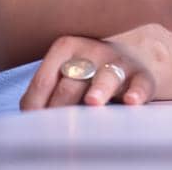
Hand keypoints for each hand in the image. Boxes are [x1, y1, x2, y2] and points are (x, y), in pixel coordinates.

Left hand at [19, 34, 155, 110]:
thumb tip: (29, 114)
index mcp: (66, 47)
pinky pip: (140, 84)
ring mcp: (118, 61)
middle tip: (57, 124)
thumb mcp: (64, 71)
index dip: (35, 105)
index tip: (32, 122)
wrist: (131, 55)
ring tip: (92, 101)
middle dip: (62, 105)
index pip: (44, 81)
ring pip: (107, 77)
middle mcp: (92, 50)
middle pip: (72, 83)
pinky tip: (131, 101)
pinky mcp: (141, 75)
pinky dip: (136, 92)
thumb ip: (44, 90)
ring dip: (99, 89)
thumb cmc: (87, 70)